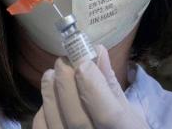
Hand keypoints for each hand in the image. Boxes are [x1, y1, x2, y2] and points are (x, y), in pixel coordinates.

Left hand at [33, 45, 148, 128]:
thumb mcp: (129, 111)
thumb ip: (111, 85)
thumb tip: (98, 50)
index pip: (108, 114)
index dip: (93, 87)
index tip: (83, 62)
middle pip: (77, 119)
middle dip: (66, 85)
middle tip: (61, 62)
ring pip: (57, 125)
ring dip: (50, 95)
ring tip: (50, 74)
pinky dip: (43, 114)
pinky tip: (48, 101)